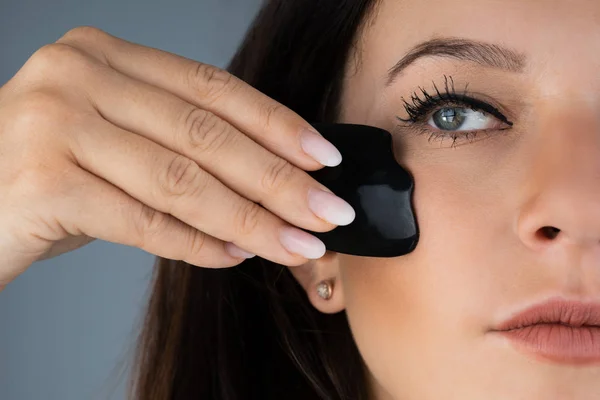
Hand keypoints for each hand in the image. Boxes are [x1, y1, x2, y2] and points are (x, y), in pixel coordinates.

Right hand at [0, 26, 354, 287]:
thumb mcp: (116, 140)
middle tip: (327, 212)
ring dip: (252, 219)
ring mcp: (55, 123)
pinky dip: (196, 244)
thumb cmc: (49, 171)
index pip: (213, 89)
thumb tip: (270, 181)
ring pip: (181, 180)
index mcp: (106, 56)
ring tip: (297, 243)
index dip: (278, 125)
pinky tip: (235, 255)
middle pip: (207, 135)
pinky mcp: (41, 180)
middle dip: (279, 180)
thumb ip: (180, 146)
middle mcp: (79, 76)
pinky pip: (143, 220)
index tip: (324, 160)